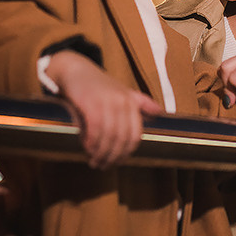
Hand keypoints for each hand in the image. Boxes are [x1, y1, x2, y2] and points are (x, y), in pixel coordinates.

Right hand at [47, 50, 161, 168]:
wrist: (76, 69)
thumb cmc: (99, 84)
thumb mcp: (122, 91)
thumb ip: (140, 102)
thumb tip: (159, 111)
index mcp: (132, 102)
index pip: (135, 135)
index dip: (126, 153)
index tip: (117, 162)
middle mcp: (122, 102)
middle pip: (121, 139)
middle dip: (112, 157)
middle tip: (102, 165)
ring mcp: (107, 102)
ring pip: (108, 137)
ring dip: (100, 153)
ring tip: (93, 161)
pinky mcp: (90, 103)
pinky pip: (95, 130)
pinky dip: (91, 142)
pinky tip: (86, 147)